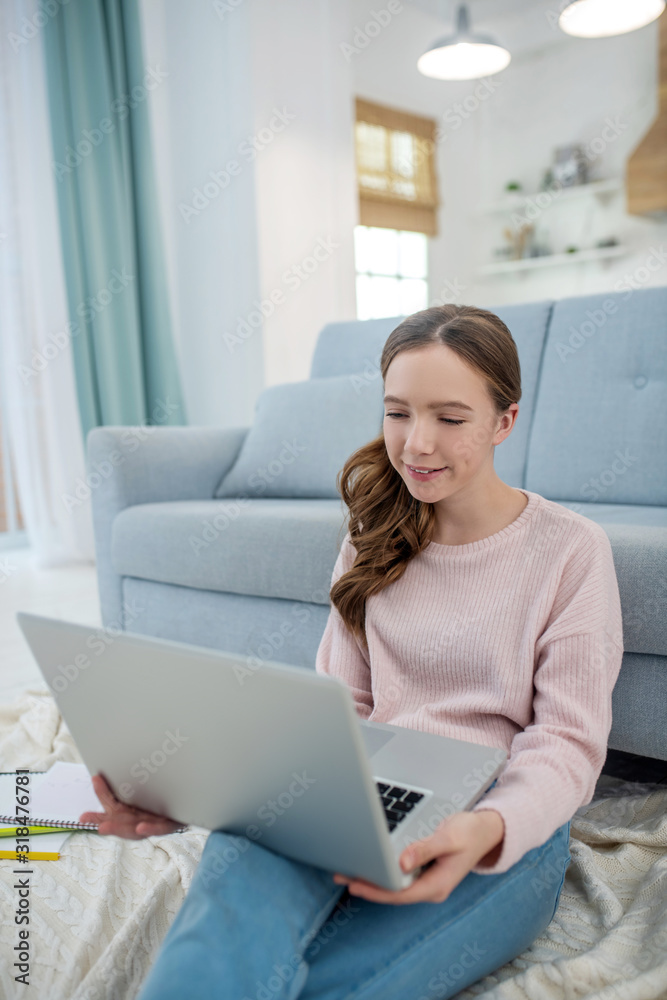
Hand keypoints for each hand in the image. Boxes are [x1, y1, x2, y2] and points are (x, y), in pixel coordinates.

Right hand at [79, 773, 184, 838]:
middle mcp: (138, 820)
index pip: (111, 806)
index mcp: (129, 811)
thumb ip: (125, 781)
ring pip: (134, 829)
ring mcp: (153, 823)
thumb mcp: (140, 786)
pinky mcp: (170, 825)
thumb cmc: (158, 795)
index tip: (88, 799)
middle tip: (90, 820)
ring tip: (105, 827)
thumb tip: (103, 766)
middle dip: (108, 823)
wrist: (188, 803)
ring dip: (119, 829)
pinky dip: (150, 829)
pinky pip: (160, 828)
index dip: (100, 801)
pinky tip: (141, 827)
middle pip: (120, 822)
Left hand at [332, 809, 504, 904]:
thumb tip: (401, 863)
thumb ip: (425, 849)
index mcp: (437, 885)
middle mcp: (430, 887)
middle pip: (393, 892)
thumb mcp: (448, 838)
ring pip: (394, 885)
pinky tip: (368, 864)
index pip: (399, 893)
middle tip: (340, 875)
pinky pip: (398, 877)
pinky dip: (382, 871)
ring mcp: (427, 881)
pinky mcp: (423, 872)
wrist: (486, 830)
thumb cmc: (469, 833)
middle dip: (367, 885)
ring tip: (346, 870)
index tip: (355, 883)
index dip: (375, 889)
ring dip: (372, 878)